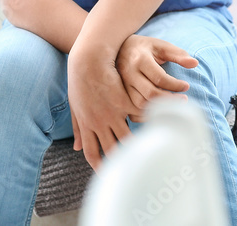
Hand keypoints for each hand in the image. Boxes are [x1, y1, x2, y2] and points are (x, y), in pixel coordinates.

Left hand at [67, 43, 140, 169]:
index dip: (98, 165)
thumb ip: (77, 128)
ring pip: (127, 137)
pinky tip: (160, 119)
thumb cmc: (80, 81)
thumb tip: (75, 148)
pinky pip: (139, 115)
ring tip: (150, 149)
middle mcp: (100, 123)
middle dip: (120, 161)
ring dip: (138, 145)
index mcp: (87, 125)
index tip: (106, 173)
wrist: (88, 62)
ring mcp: (113, 114)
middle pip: (111, 150)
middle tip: (130, 167)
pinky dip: (149, 118)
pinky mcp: (124, 102)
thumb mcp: (76, 107)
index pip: (91, 152)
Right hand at [116, 35, 197, 121]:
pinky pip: (131, 111)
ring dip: (158, 109)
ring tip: (172, 106)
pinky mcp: (119, 94)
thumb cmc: (146, 48)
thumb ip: (178, 54)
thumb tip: (195, 63)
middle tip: (183, 99)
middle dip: (169, 99)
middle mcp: (128, 74)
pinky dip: (145, 114)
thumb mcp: (161, 46)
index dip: (175, 84)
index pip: (159, 78)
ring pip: (139, 104)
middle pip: (149, 94)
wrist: (119, 49)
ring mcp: (121, 86)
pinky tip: (158, 111)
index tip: (186, 86)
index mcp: (140, 59)